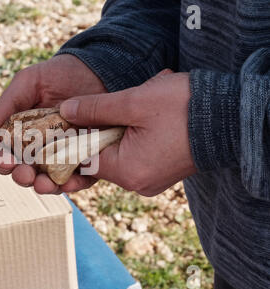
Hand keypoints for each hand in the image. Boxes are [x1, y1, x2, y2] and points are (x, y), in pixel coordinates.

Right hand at [0, 54, 106, 192]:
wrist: (94, 70)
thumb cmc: (56, 76)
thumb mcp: (28, 83)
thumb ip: (7, 105)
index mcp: (20, 136)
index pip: (4, 155)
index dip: (1, 161)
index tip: (5, 160)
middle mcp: (39, 151)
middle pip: (25, 172)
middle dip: (22, 177)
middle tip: (25, 175)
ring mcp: (63, 157)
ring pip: (50, 180)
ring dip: (45, 186)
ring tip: (44, 184)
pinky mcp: (87, 159)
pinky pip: (80, 177)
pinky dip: (74, 183)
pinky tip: (69, 182)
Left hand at [28, 69, 196, 195]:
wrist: (230, 118)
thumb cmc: (184, 109)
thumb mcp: (134, 102)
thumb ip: (95, 108)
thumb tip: (65, 111)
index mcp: (127, 171)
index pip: (82, 160)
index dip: (70, 140)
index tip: (61, 122)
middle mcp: (136, 182)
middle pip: (98, 158)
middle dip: (93, 133)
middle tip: (93, 110)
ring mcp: (149, 179)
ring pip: (115, 155)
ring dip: (113, 132)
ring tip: (123, 110)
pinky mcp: (158, 172)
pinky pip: (132, 156)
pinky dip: (128, 138)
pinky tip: (137, 119)